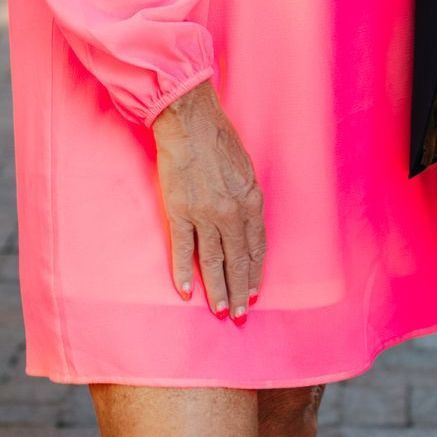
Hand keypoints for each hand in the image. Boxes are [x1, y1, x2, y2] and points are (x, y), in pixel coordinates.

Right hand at [152, 82, 265, 318]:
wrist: (189, 121)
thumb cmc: (218, 138)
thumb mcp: (244, 168)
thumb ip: (245, 199)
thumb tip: (243, 224)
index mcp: (251, 200)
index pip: (256, 247)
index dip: (254, 273)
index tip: (254, 294)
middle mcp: (232, 212)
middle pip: (237, 259)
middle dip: (239, 290)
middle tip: (240, 315)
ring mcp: (205, 214)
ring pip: (213, 261)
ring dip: (217, 289)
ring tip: (220, 311)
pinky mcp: (180, 212)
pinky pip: (183, 249)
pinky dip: (184, 272)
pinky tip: (186, 291)